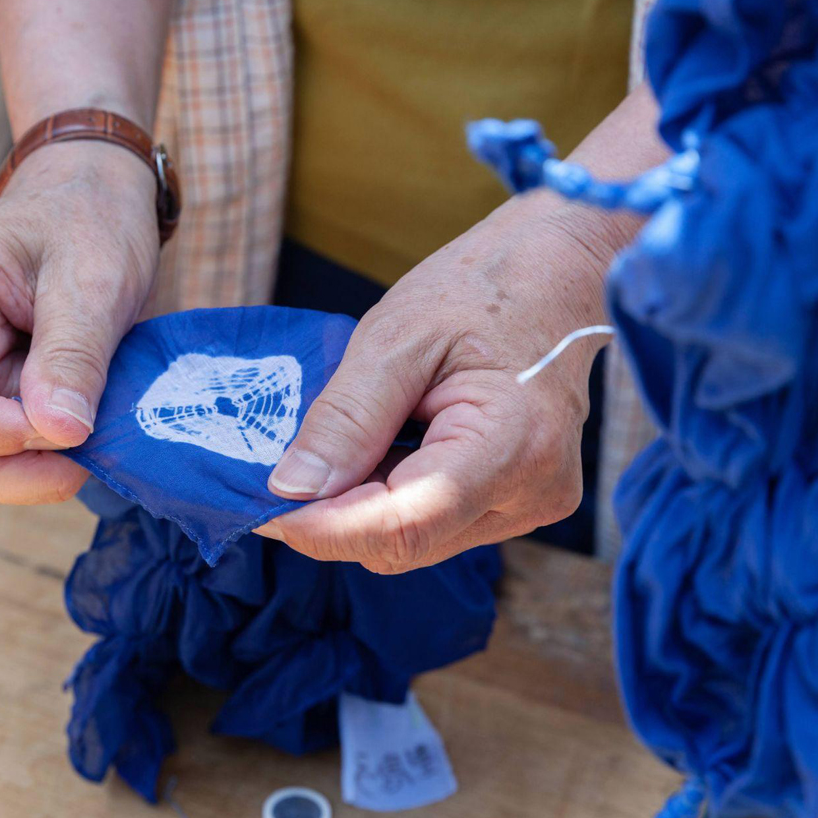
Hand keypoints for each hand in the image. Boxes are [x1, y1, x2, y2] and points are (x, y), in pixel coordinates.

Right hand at [0, 142, 158, 503]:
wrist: (100, 192)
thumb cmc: (91, 214)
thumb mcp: (92, 275)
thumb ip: (72, 352)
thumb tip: (59, 431)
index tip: (58, 428)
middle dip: (11, 468)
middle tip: (86, 455)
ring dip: (32, 471)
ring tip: (95, 447)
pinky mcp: (5, 388)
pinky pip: (12, 445)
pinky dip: (50, 456)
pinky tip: (93, 436)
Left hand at [258, 199, 615, 571]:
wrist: (556, 273)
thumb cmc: (482, 287)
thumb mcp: (395, 337)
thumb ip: (345, 417)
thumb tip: (290, 490)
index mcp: (513, 444)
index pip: (403, 526)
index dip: (323, 529)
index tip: (260, 508)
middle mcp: (534, 493)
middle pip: (405, 544)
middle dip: (335, 517)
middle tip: (283, 467)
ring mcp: (533, 503)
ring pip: (416, 541)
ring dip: (363, 507)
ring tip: (348, 439)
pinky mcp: (522, 502)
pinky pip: (437, 522)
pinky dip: (393, 496)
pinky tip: (385, 447)